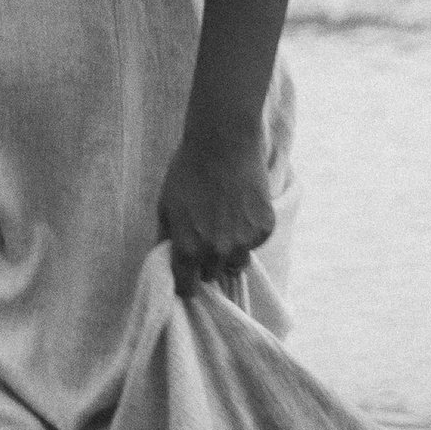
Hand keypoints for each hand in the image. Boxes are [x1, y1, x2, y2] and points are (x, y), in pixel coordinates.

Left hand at [157, 132, 274, 297]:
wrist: (223, 142)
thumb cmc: (187, 172)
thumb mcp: (165, 207)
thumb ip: (167, 239)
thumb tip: (168, 260)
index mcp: (189, 249)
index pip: (187, 288)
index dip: (185, 284)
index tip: (186, 278)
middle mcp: (218, 251)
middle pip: (211, 275)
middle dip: (206, 263)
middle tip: (205, 241)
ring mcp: (245, 240)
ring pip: (236, 262)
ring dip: (229, 252)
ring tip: (225, 227)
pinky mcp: (265, 227)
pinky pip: (255, 244)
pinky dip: (249, 234)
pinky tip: (242, 212)